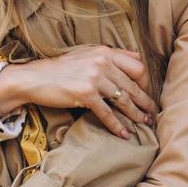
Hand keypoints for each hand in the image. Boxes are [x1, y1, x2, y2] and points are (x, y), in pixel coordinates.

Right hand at [0, 45, 155, 138]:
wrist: (34, 78)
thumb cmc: (60, 69)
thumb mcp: (85, 55)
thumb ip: (108, 58)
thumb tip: (133, 62)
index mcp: (105, 52)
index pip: (138, 66)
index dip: (146, 82)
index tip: (148, 93)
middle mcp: (102, 62)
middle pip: (133, 85)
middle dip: (146, 102)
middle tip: (153, 113)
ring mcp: (94, 78)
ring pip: (124, 100)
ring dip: (136, 114)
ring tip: (144, 123)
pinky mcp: (85, 94)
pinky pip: (107, 113)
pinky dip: (117, 125)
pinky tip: (124, 134)